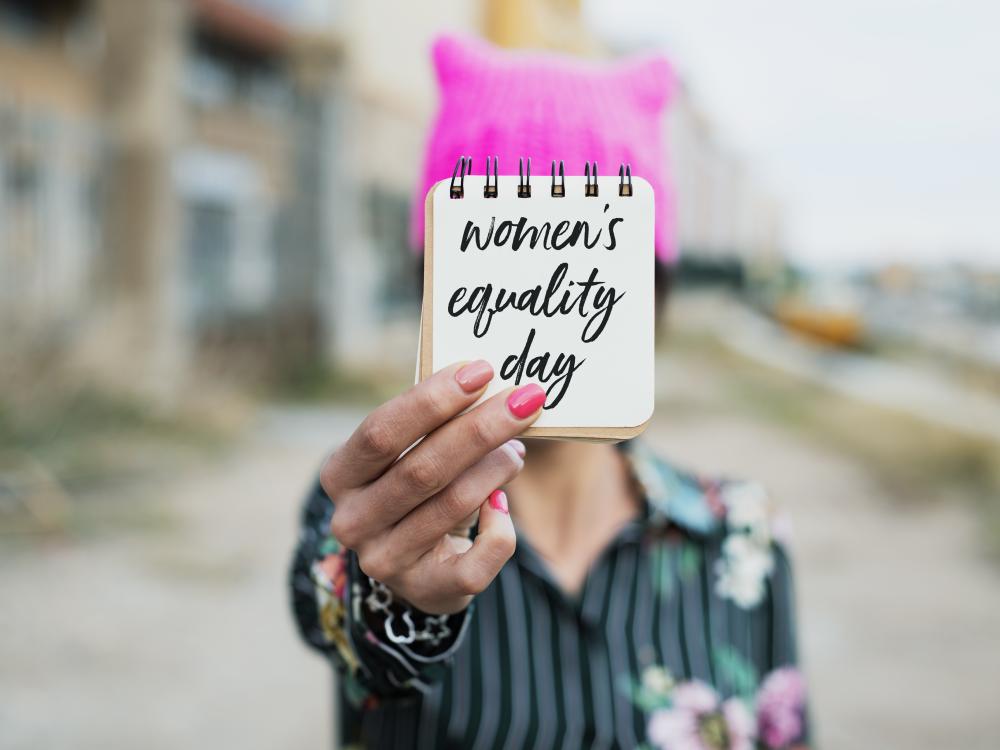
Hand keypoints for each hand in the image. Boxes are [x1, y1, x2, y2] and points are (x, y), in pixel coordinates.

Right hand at [320, 361, 545, 613]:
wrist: (414, 562)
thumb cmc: (414, 486)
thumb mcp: (408, 452)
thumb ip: (437, 423)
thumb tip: (493, 387)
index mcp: (339, 475)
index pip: (381, 432)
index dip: (432, 399)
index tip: (481, 370)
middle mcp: (353, 521)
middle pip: (422, 468)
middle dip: (481, 428)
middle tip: (526, 398)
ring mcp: (385, 561)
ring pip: (453, 505)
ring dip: (495, 468)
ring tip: (517, 447)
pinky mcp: (425, 590)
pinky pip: (476, 562)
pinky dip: (499, 530)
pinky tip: (502, 505)